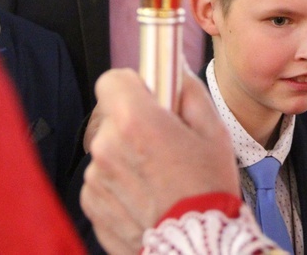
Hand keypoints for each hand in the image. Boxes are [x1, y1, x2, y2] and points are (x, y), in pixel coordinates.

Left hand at [80, 67, 238, 253]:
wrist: (195, 246)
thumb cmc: (209, 188)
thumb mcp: (214, 131)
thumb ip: (189, 91)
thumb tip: (174, 68)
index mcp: (137, 121)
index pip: (112, 79)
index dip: (133, 85)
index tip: (151, 97)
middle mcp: (107, 145)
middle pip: (114, 116)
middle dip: (137, 122)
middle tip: (168, 142)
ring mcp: (96, 177)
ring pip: (109, 148)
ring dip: (129, 154)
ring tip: (161, 176)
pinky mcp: (91, 203)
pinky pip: (104, 177)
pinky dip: (122, 182)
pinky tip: (149, 195)